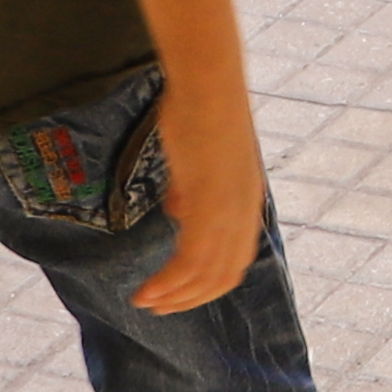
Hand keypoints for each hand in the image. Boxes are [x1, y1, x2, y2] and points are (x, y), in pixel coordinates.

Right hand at [135, 100, 270, 315]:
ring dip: (174, 296)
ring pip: (205, 275)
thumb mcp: (199, 159)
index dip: (208, 284)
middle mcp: (243, 212)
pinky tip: (146, 289)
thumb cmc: (200, 110)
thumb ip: (192, 188)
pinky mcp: (209, 204)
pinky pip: (189, 260)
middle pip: (223, 276)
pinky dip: (168, 282)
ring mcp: (228, 210)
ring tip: (145, 303)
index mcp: (246, 203)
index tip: (180, 294)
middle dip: (190, 298)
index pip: (234, 261)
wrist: (209, 82)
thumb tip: (179, 209)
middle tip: (158, 308)